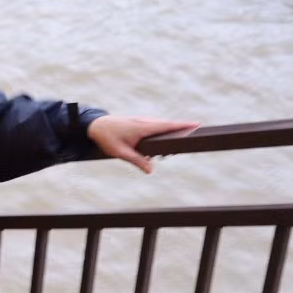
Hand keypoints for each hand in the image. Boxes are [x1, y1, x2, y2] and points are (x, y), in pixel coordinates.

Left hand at [86, 115, 201, 173]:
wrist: (95, 125)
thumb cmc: (107, 138)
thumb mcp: (121, 153)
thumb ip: (137, 161)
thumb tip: (151, 171)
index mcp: (144, 127)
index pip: (168, 125)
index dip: (183, 125)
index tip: (198, 124)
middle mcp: (146, 121)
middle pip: (169, 126)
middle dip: (177, 136)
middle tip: (174, 153)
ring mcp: (144, 121)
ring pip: (163, 127)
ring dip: (168, 138)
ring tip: (164, 154)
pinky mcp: (142, 123)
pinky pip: (156, 128)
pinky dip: (161, 136)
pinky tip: (156, 150)